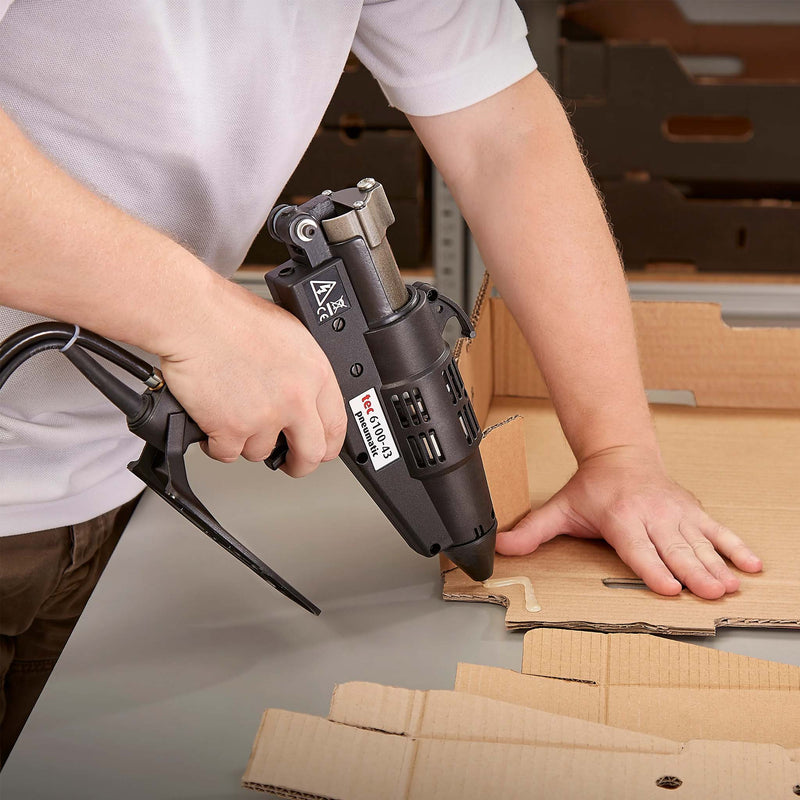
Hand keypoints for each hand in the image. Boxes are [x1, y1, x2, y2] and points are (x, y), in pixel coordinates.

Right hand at [159, 277, 346, 476]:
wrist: (194, 316)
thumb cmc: (230, 315)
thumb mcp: (288, 335)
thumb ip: (301, 370)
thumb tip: (304, 393)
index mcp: (315, 373)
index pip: (337, 424)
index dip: (329, 443)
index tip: (321, 447)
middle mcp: (295, 398)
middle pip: (311, 453)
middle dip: (300, 464)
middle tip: (290, 462)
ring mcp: (265, 416)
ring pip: (262, 453)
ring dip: (247, 442)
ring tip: (234, 417)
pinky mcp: (231, 428)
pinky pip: (228, 454)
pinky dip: (218, 445)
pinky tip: (213, 425)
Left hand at [495, 445, 762, 598]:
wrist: (621, 453)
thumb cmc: (592, 486)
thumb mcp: (561, 507)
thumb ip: (533, 530)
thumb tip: (500, 548)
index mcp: (621, 517)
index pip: (638, 547)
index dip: (652, 567)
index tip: (669, 587)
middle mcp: (652, 514)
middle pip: (674, 548)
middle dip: (693, 572)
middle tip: (710, 593)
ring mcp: (676, 512)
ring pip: (699, 541)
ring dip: (717, 564)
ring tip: (731, 586)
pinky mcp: (693, 509)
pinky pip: (718, 529)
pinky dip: (736, 546)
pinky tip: (753, 565)